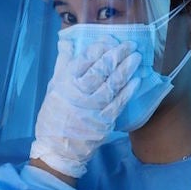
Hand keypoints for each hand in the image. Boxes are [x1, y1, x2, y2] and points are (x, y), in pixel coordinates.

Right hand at [30, 33, 140, 177]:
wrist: (58, 150)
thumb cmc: (54, 117)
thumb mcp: (53, 88)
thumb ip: (62, 64)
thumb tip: (67, 43)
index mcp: (65, 83)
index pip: (84, 60)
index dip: (99, 48)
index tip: (110, 40)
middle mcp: (79, 93)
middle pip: (101, 70)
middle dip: (118, 55)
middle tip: (130, 45)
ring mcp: (92, 108)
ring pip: (112, 84)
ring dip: (126, 69)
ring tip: (137, 58)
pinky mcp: (103, 121)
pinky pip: (118, 103)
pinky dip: (128, 91)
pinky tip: (137, 80)